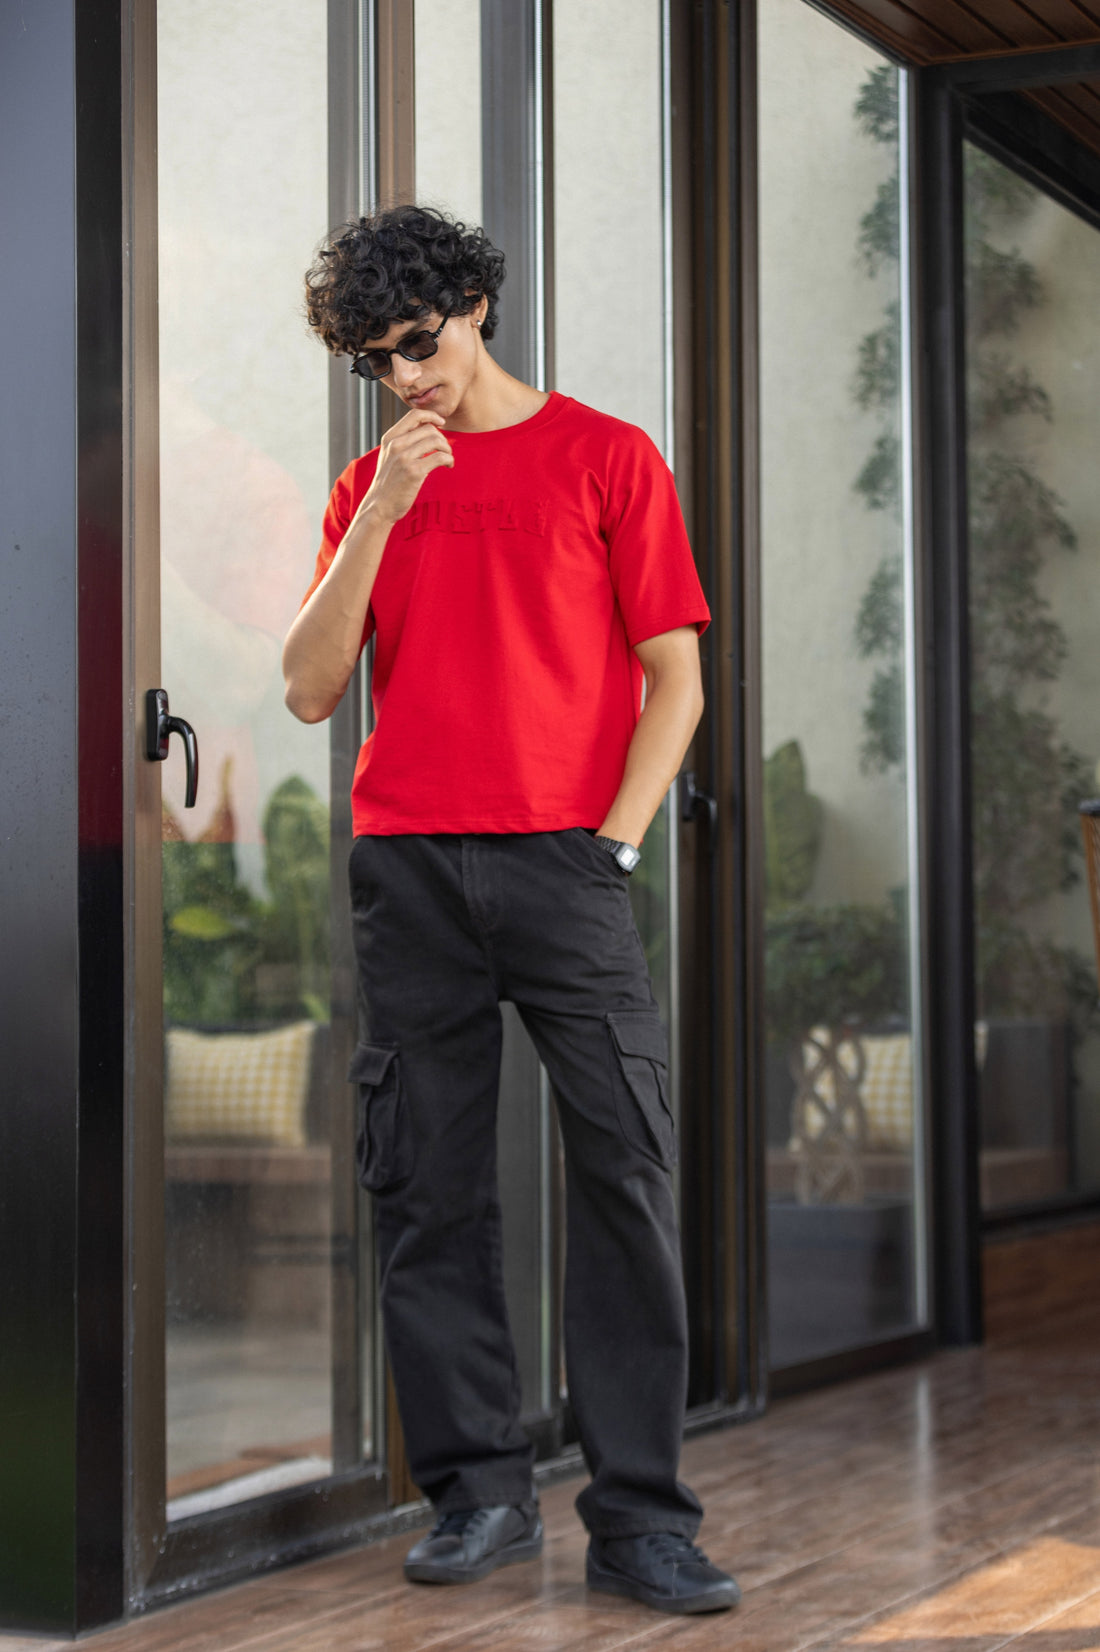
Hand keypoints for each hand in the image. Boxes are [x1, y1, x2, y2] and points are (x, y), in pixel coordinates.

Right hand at [357, 408, 453, 526]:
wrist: (380, 506)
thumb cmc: (389, 482)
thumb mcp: (390, 456)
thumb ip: (403, 441)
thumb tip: (426, 427)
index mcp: (390, 438)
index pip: (415, 415)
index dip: (432, 416)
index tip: (441, 423)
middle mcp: (396, 445)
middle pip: (430, 428)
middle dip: (442, 438)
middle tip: (445, 450)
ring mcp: (404, 458)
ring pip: (436, 441)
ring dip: (447, 449)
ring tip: (447, 458)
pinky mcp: (414, 472)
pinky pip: (440, 457)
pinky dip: (449, 460)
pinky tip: (448, 465)